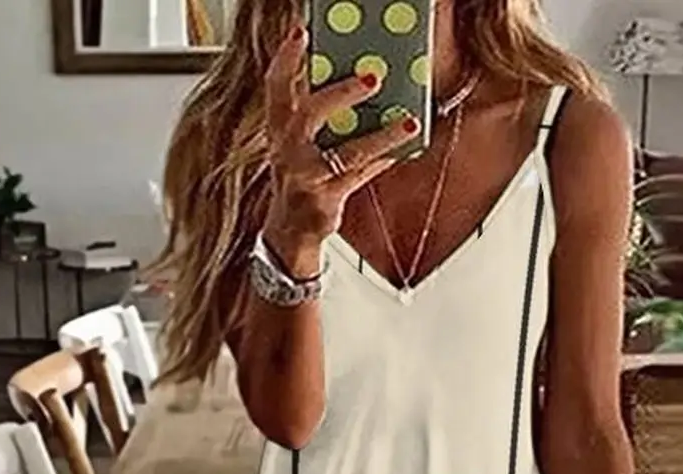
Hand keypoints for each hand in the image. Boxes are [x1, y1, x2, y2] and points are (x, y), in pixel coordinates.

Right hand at [259, 25, 416, 276]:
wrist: (290, 231)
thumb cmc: (301, 178)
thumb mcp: (301, 143)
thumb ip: (321, 114)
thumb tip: (361, 80)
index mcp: (279, 129)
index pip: (276, 87)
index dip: (285, 59)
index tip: (300, 33)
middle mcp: (287, 151)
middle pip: (309, 114)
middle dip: (341, 92)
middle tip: (373, 77)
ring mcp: (305, 177)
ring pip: (347, 152)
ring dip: (381, 135)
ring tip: (407, 122)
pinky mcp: (325, 200)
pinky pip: (360, 176)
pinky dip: (383, 160)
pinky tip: (403, 148)